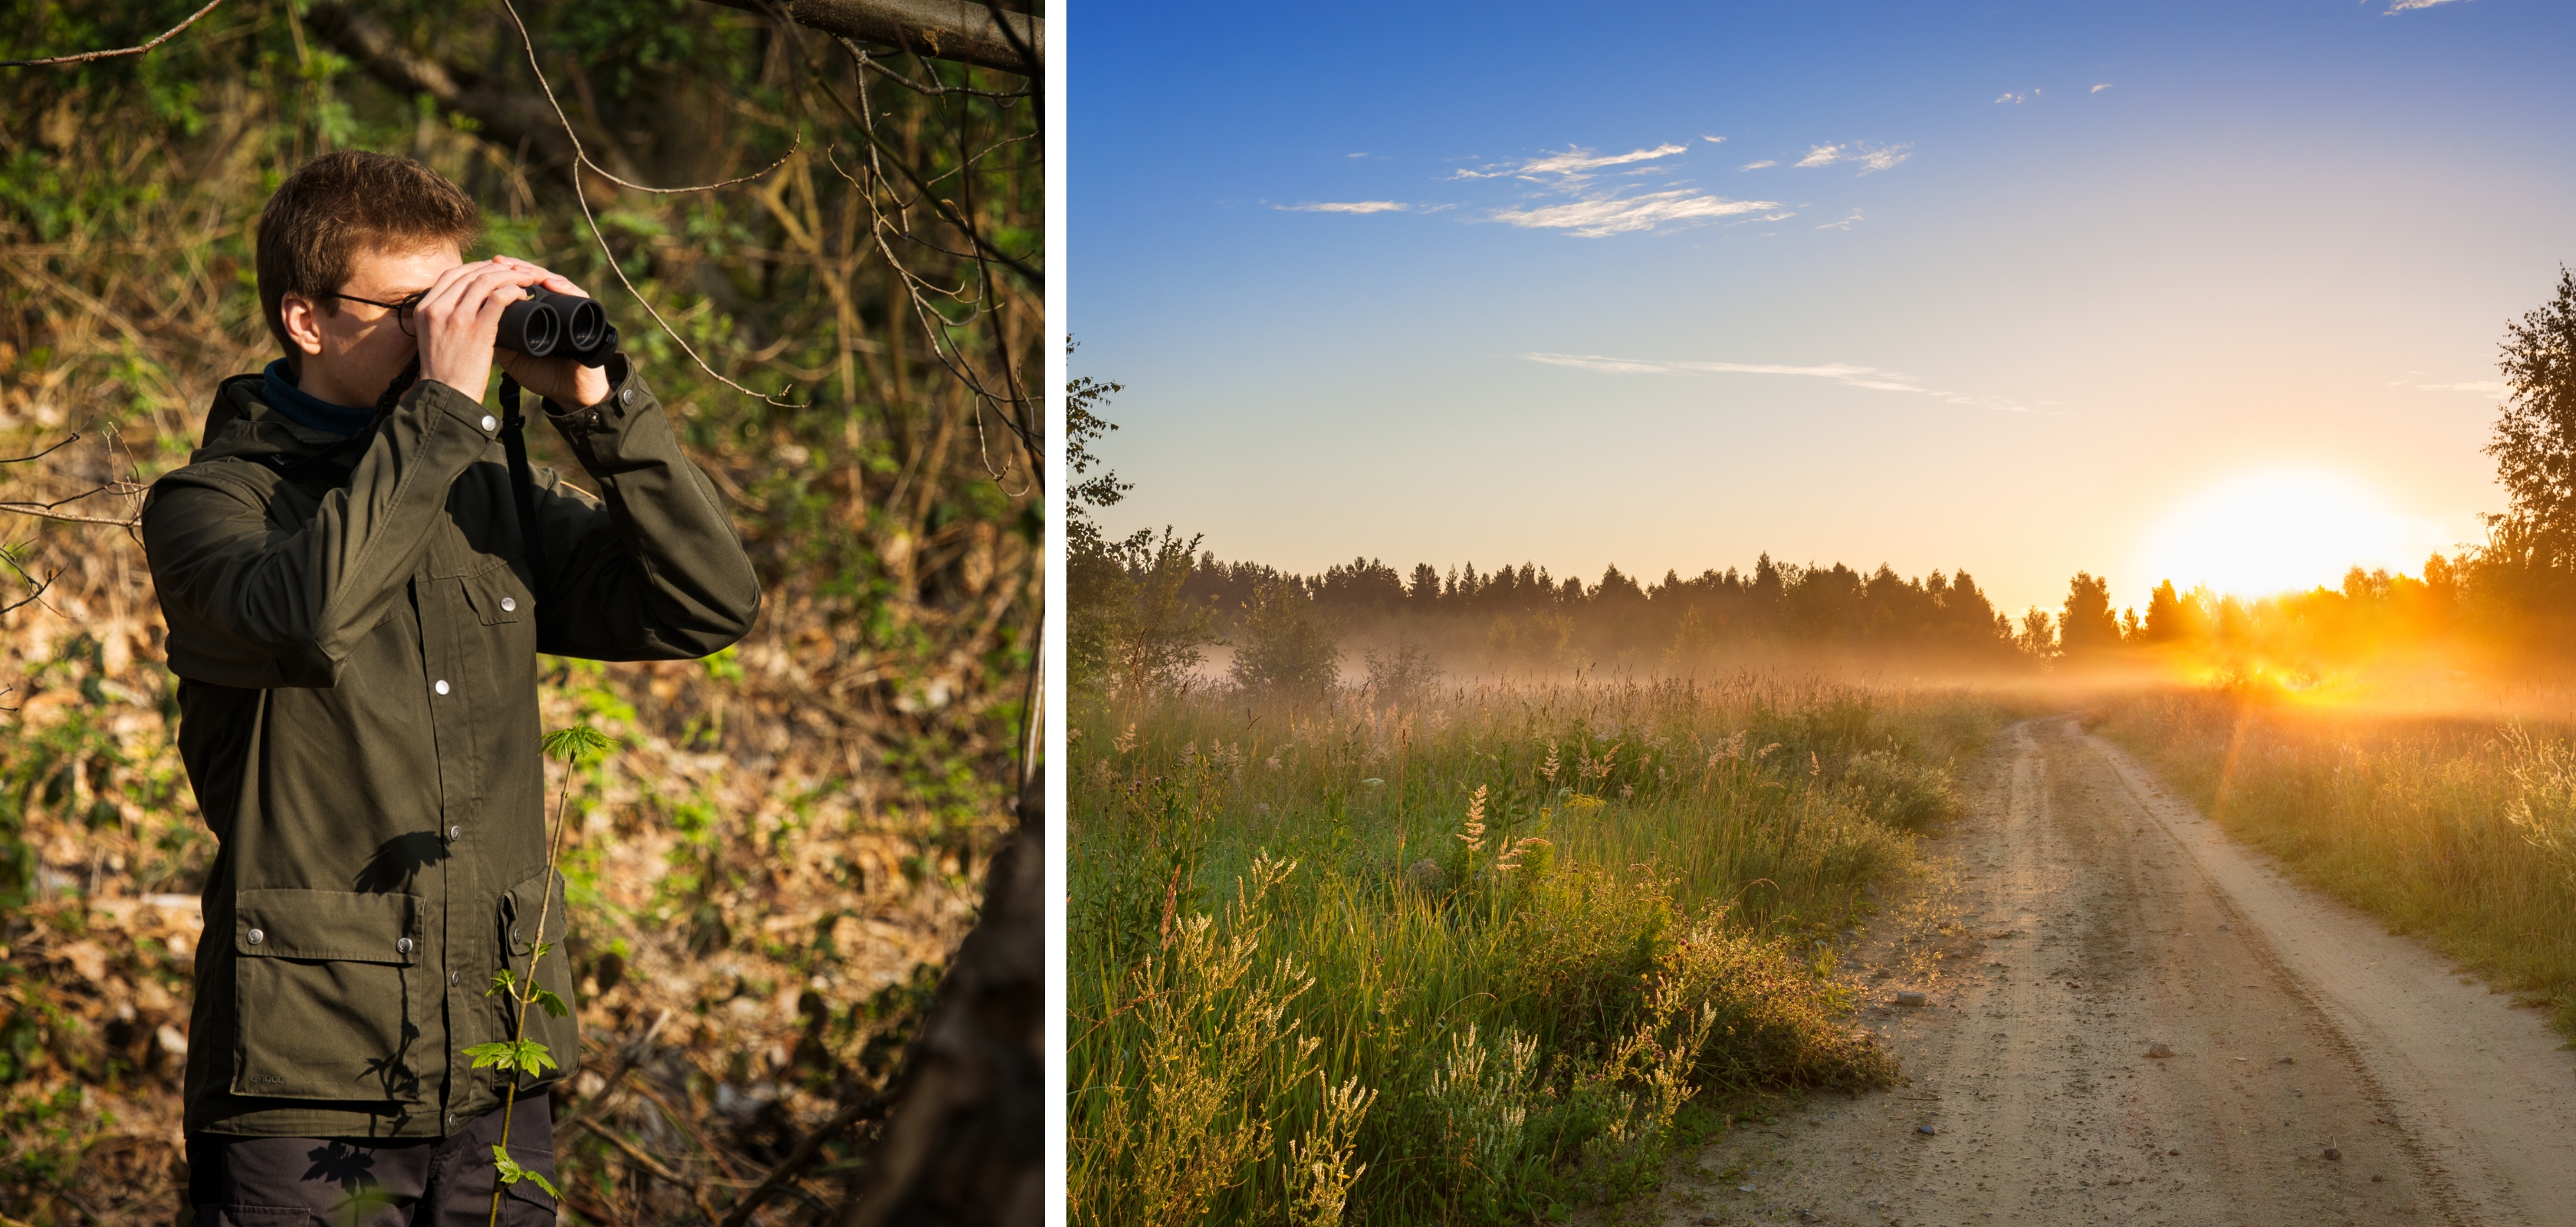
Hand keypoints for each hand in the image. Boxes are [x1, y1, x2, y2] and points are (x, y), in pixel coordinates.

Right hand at [412, 258, 550, 402]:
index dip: (475, 267)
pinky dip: (513, 291)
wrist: (446, 396)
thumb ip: (443, 317)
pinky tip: (521, 294)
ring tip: (525, 278)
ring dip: (509, 276)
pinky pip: (499, 298)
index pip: (451, 275)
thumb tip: (465, 303)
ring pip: (485, 281)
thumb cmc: (444, 371)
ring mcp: (457, 317)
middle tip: (514, 271)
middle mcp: (438, 308)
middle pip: (470, 273)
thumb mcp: (433, 337)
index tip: (492, 270)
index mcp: (425, 309)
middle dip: (496, 268)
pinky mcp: (477, 329)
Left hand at [487, 256, 613, 408]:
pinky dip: (564, 287)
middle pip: (536, 277)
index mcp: (535, 313)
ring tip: (520, 270)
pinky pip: (577, 295)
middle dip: (517, 268)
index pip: (520, 285)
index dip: (502, 274)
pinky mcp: (588, 317)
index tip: (484, 267)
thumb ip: (494, 336)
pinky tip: (549, 282)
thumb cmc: (541, 376)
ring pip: (555, 281)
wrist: (569, 394)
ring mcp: (570, 311)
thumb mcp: (510, 354)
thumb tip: (469, 316)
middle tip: (499, 262)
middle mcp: (553, 307)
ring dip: (537, 273)